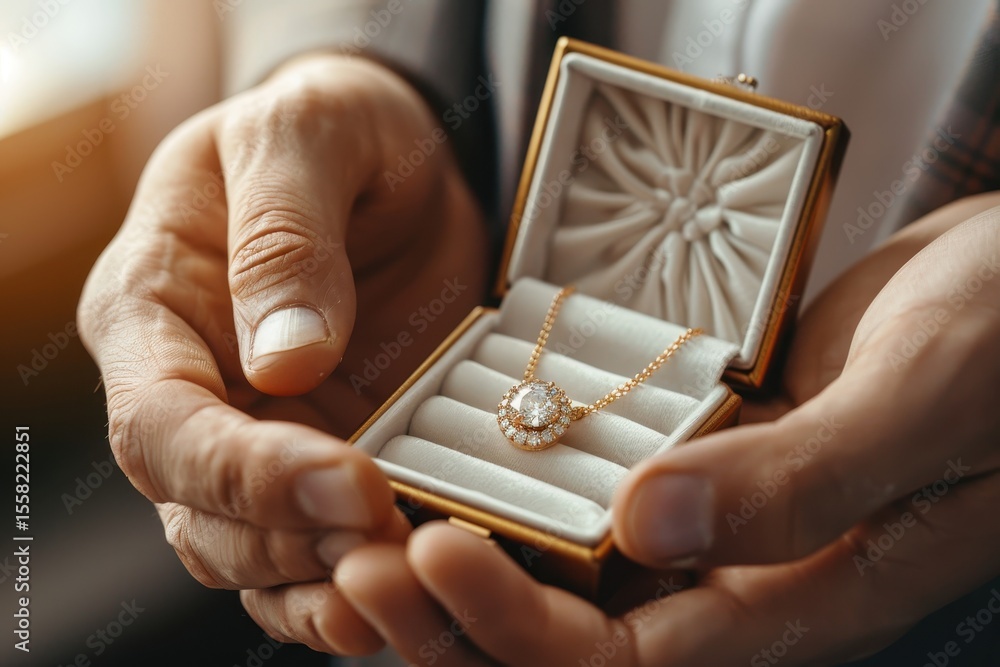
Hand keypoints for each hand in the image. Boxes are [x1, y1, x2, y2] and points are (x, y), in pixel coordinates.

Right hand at [78, 53, 486, 653]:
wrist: (390, 155)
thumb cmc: (332, 128)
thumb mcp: (307, 137)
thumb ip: (285, 237)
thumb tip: (284, 362)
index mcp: (152, 309)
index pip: (162, 425)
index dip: (245, 472)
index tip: (348, 481)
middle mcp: (191, 390)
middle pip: (201, 513)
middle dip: (292, 542)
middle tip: (392, 538)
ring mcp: (259, 434)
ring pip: (254, 554)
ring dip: (324, 583)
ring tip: (408, 580)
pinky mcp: (326, 456)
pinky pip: (315, 549)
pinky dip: (352, 582)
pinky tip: (406, 587)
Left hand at [317, 193, 999, 664]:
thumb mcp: (922, 402)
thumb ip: (802, 481)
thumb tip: (650, 526)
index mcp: (797, 597)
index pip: (627, 660)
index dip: (517, 625)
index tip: (428, 549)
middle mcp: (742, 575)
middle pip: (575, 635)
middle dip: (458, 615)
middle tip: (355, 556)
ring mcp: (715, 518)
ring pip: (570, 573)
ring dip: (469, 556)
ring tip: (370, 516)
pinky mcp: (698, 456)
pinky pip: (593, 497)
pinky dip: (520, 490)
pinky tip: (453, 457)